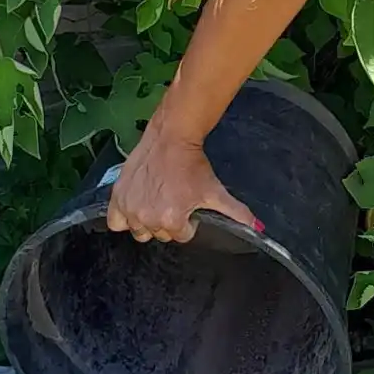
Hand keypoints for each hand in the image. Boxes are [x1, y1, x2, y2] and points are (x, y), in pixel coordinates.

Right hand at [106, 124, 260, 243]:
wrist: (171, 138)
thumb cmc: (194, 165)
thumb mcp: (215, 190)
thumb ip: (235, 213)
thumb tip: (258, 227)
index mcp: (170, 220)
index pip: (180, 235)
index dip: (186, 221)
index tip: (187, 204)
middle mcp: (147, 218)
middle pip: (159, 234)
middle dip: (168, 221)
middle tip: (174, 199)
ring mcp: (129, 207)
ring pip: (139, 230)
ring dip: (147, 220)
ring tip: (157, 200)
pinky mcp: (117, 196)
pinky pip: (115, 221)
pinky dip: (124, 217)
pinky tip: (137, 205)